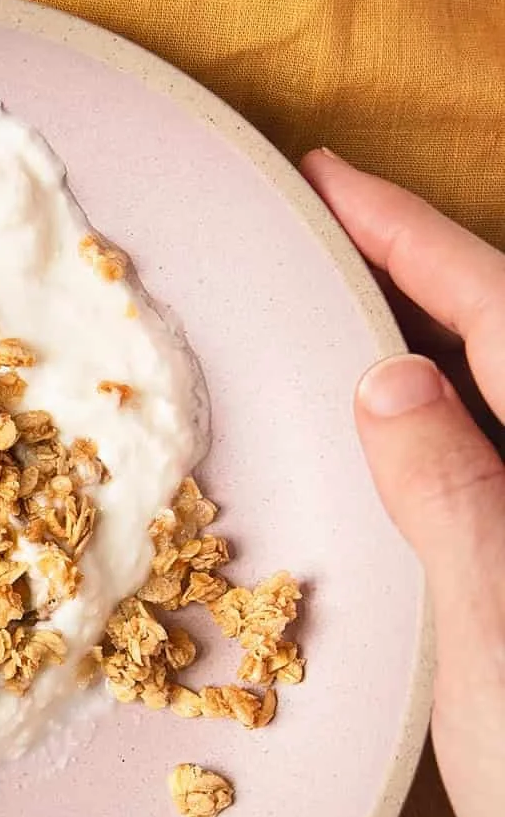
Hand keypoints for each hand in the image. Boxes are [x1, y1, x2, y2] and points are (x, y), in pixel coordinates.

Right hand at [302, 151, 504, 816]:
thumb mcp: (502, 640)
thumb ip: (457, 495)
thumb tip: (395, 374)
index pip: (504, 314)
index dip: (412, 237)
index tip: (329, 177)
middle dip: (429, 278)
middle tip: (332, 229)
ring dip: (443, 356)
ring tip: (352, 318)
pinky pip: (503, 482)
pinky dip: (454, 441)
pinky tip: (405, 452)